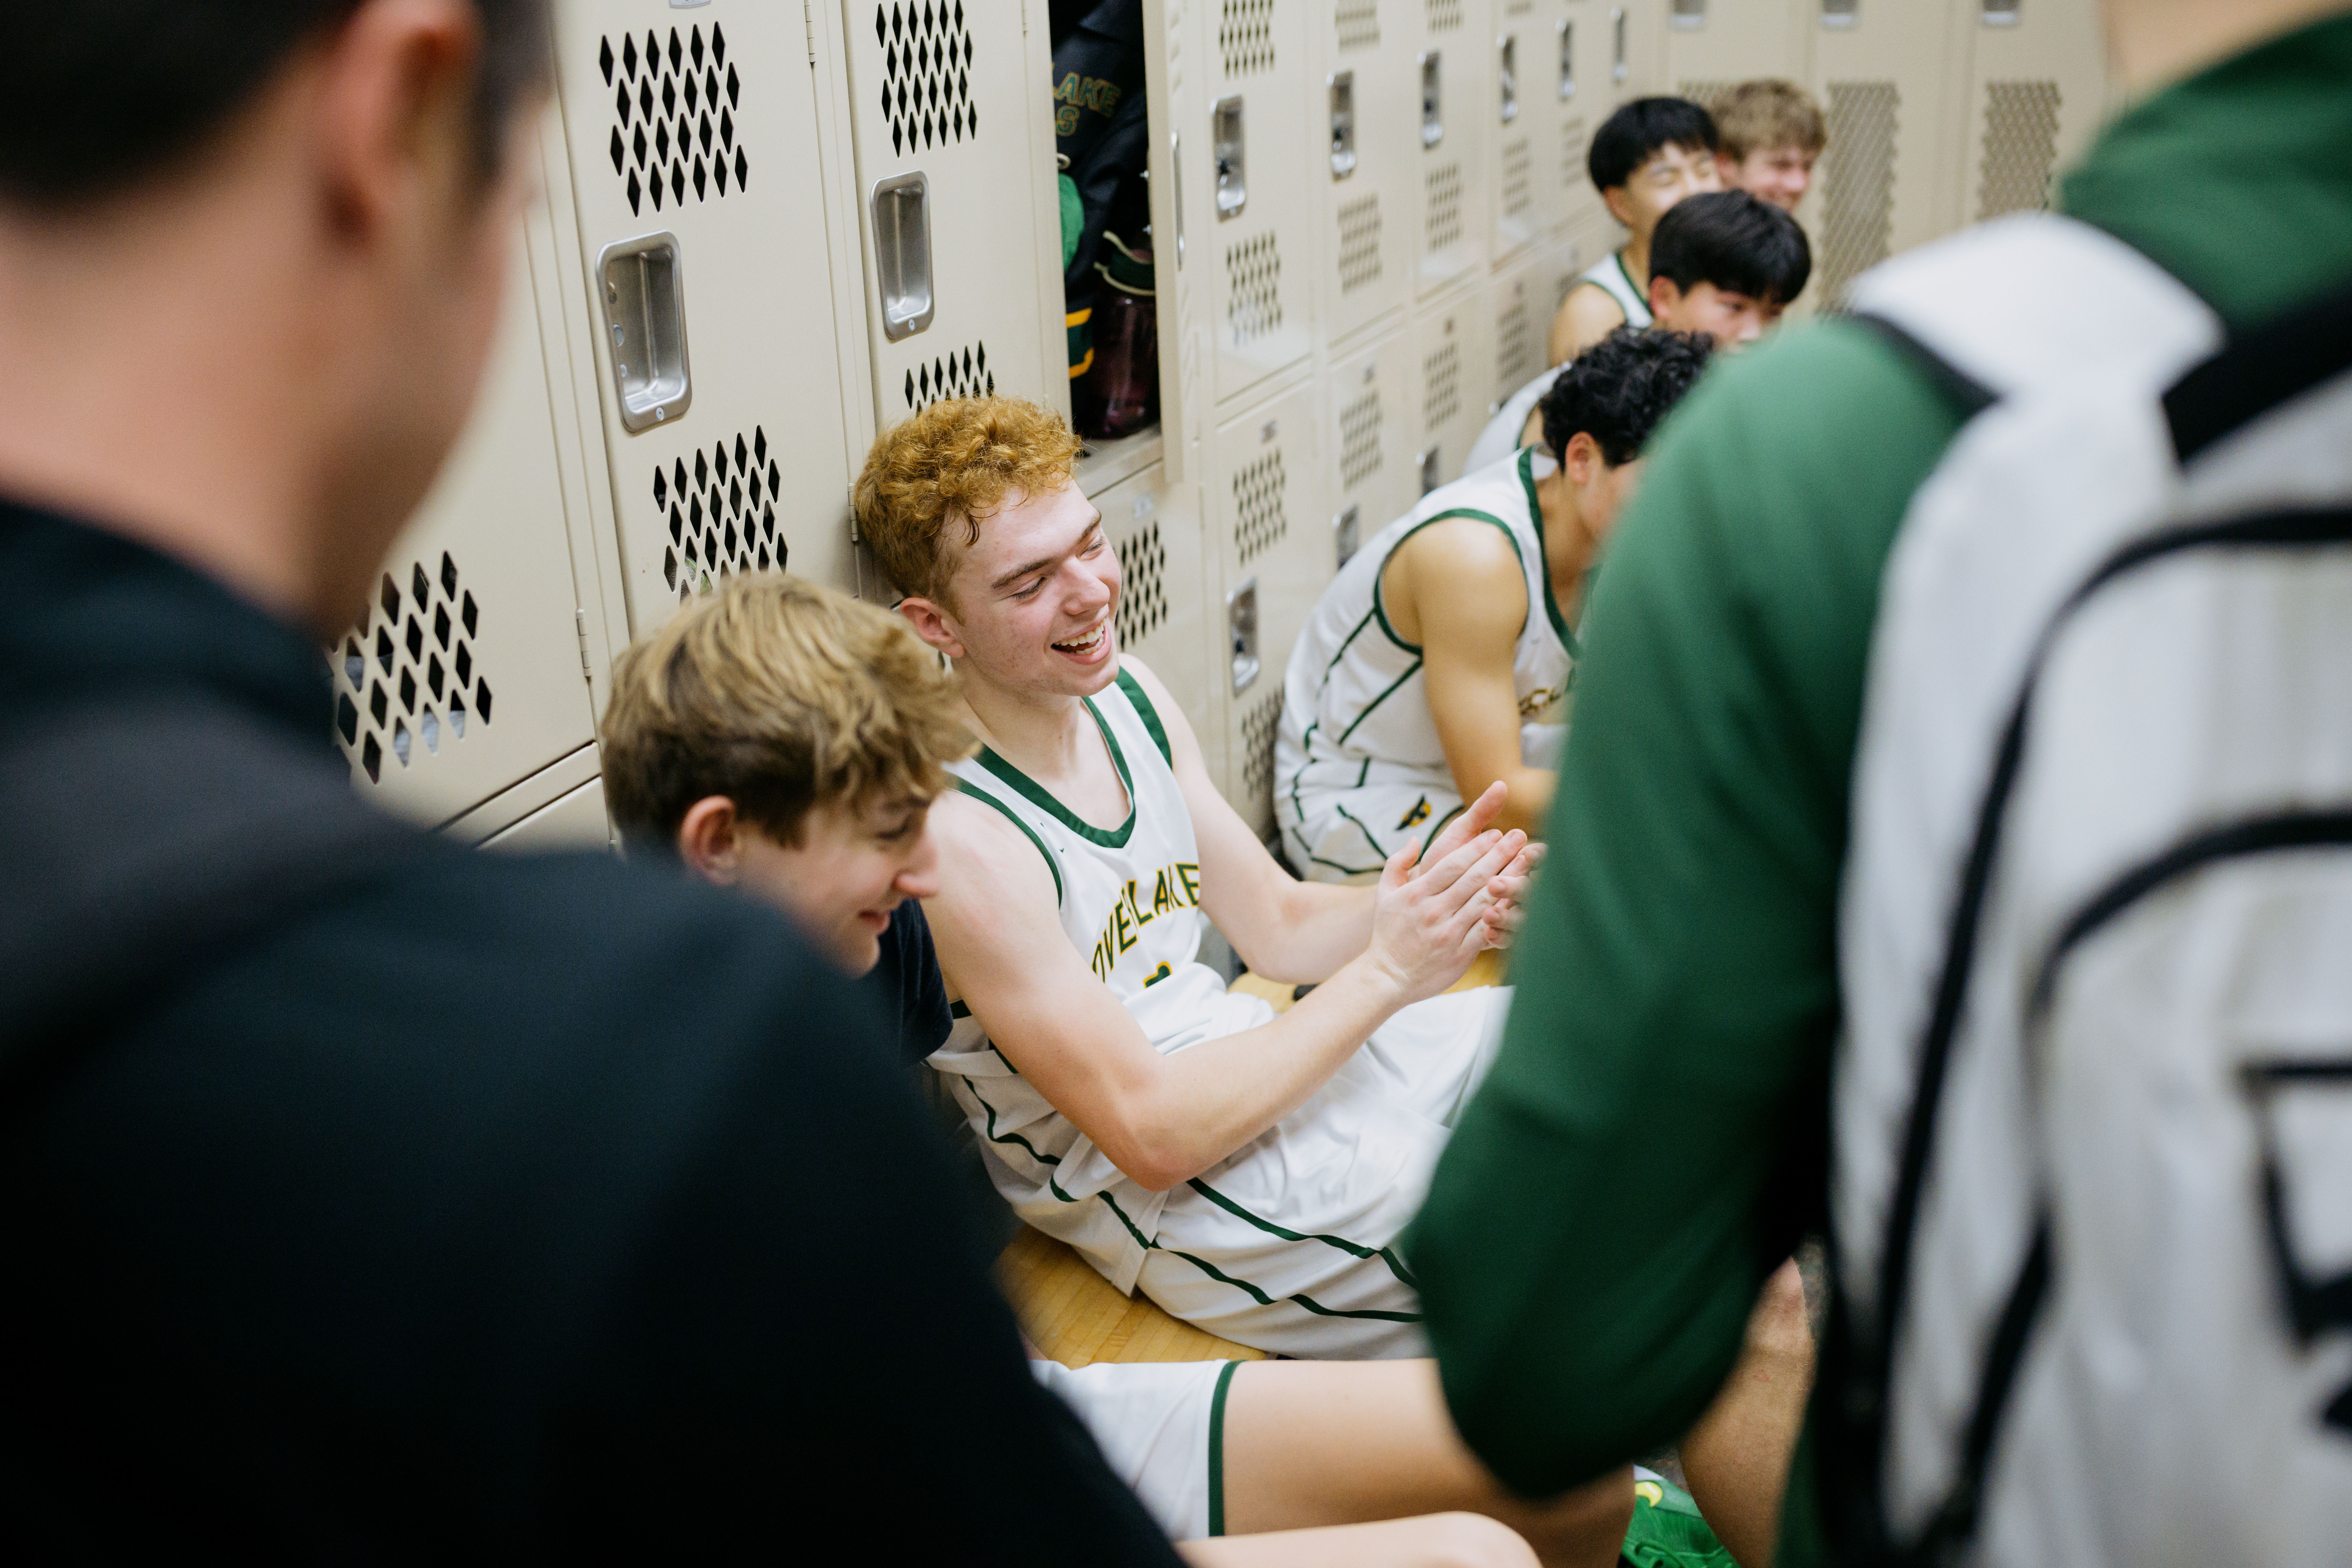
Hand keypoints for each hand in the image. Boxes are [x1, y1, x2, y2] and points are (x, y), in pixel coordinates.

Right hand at [1364, 784, 1530, 1002]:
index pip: (1453, 864)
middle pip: (1473, 877)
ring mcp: (1448, 932)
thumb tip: (1415, 840)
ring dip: (1508, 879)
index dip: (1476, 846)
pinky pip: (1487, 931)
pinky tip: (1519, 902)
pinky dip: (1503, 916)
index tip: (1495, 832)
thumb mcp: (1383, 896)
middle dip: (1499, 854)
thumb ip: (1397, 864)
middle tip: (1520, 836)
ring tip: (1526, 862)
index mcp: (1417, 893)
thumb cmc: (1388, 935)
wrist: (1387, 977)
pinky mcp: (1460, 953)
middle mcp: (1434, 910)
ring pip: (1484, 900)